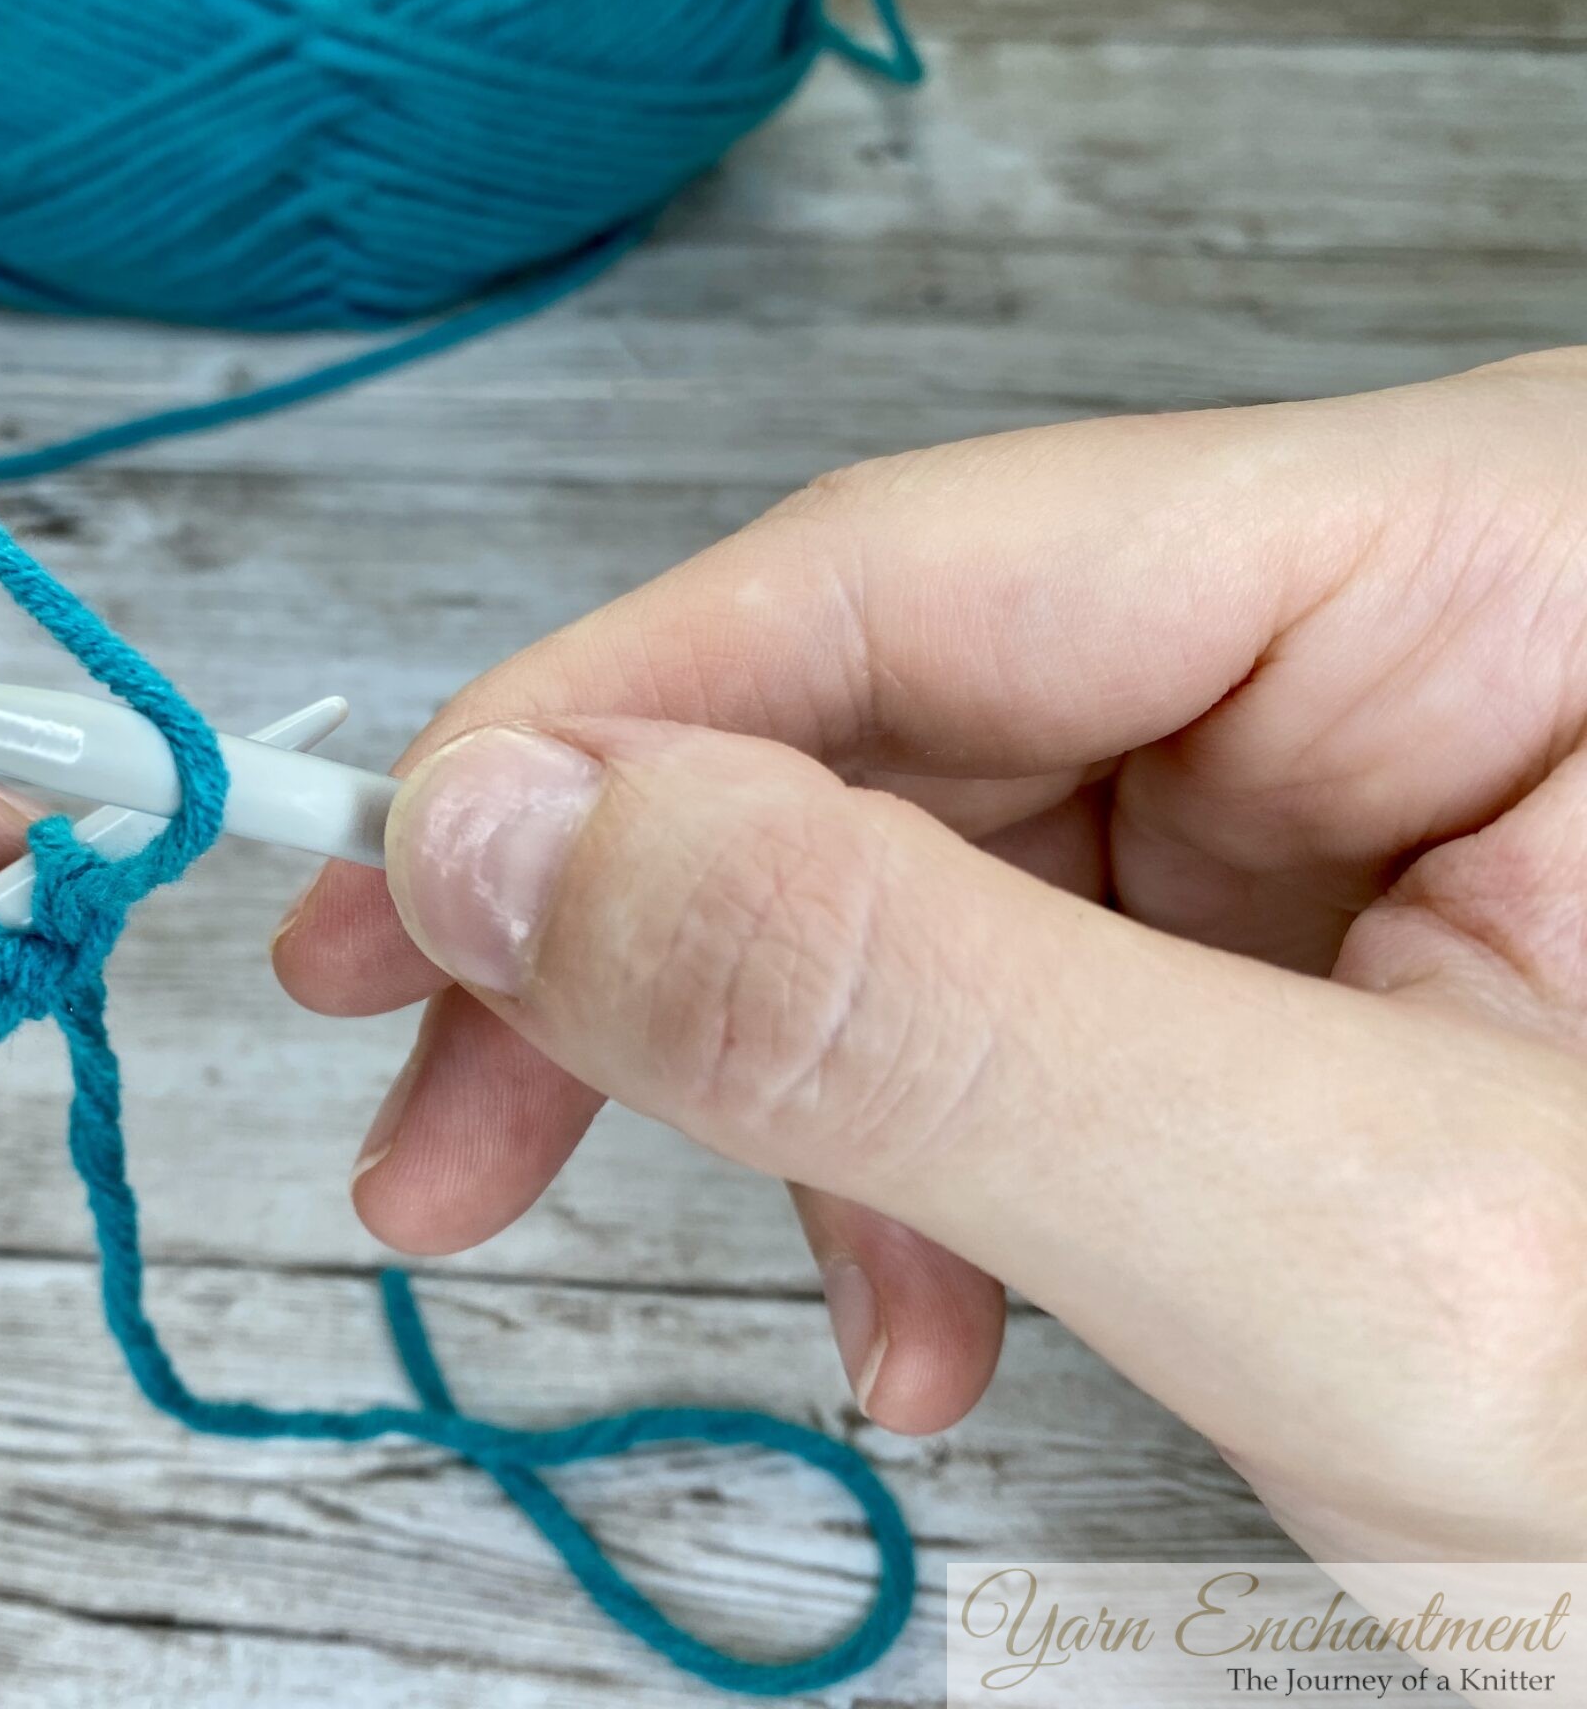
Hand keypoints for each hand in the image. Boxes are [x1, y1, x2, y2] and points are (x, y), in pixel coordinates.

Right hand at [276, 350, 1586, 1566]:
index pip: (925, 566)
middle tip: (430, 1120)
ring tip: (775, 1298)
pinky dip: (915, 1147)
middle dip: (660, 948)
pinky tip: (919, 1305)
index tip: (389, 906)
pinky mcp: (1326, 912)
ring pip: (927, 857)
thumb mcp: (1348, 1260)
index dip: (606, 733)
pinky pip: (1021, 969)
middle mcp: (1434, 612)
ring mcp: (1379, 766)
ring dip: (792, 1087)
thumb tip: (513, 836)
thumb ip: (915, 1020)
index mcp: (1521, 557)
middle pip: (899, 707)